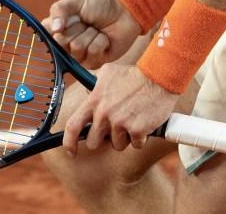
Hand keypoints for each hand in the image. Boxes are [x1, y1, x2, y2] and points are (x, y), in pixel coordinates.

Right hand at [41, 0, 140, 67]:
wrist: (123, 11)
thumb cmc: (98, 5)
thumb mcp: (75, 1)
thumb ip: (59, 10)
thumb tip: (54, 29)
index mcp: (58, 29)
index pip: (46, 34)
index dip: (55, 28)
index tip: (63, 21)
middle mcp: (66, 44)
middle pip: (61, 42)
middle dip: (76, 28)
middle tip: (85, 22)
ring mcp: (80, 55)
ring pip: (77, 48)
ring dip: (90, 34)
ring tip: (96, 29)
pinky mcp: (95, 62)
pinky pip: (92, 53)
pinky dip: (101, 41)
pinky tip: (105, 38)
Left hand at [61, 63, 178, 155]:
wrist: (157, 77)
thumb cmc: (133, 75)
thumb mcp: (108, 73)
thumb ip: (94, 84)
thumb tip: (87, 90)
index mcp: (94, 101)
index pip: (72, 126)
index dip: (68, 142)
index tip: (69, 151)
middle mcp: (104, 114)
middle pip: (94, 142)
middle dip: (103, 139)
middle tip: (115, 129)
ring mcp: (120, 123)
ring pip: (117, 145)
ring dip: (125, 138)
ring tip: (133, 120)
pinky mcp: (137, 130)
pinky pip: (136, 144)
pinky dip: (141, 138)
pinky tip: (144, 123)